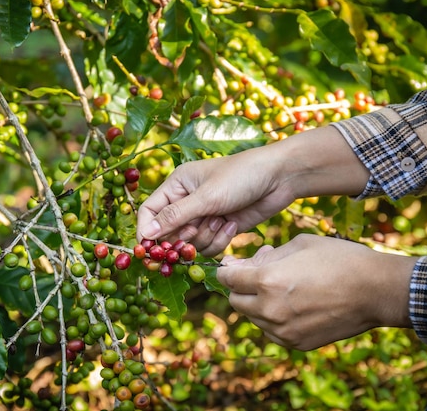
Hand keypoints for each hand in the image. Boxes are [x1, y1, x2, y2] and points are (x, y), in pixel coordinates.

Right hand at [137, 147, 294, 254]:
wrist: (280, 178)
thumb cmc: (240, 176)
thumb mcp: (206, 196)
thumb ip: (175, 216)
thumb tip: (146, 233)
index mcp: (177, 186)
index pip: (149, 212)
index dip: (148, 231)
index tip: (150, 250)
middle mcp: (187, 201)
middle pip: (169, 233)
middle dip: (184, 237)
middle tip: (198, 229)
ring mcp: (204, 216)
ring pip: (190, 244)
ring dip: (206, 237)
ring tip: (222, 220)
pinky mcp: (220, 228)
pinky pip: (208, 247)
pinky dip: (219, 241)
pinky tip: (232, 225)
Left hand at [216, 234, 415, 350]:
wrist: (376, 290)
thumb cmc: (339, 259)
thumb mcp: (298, 245)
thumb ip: (264, 256)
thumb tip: (240, 264)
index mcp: (267, 281)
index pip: (227, 279)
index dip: (226, 270)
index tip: (231, 266)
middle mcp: (270, 309)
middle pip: (235, 301)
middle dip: (241, 287)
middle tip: (258, 275)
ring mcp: (283, 330)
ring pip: (253, 317)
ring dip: (257, 303)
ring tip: (282, 287)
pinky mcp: (296, 343)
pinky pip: (271, 331)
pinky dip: (273, 319)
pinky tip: (292, 304)